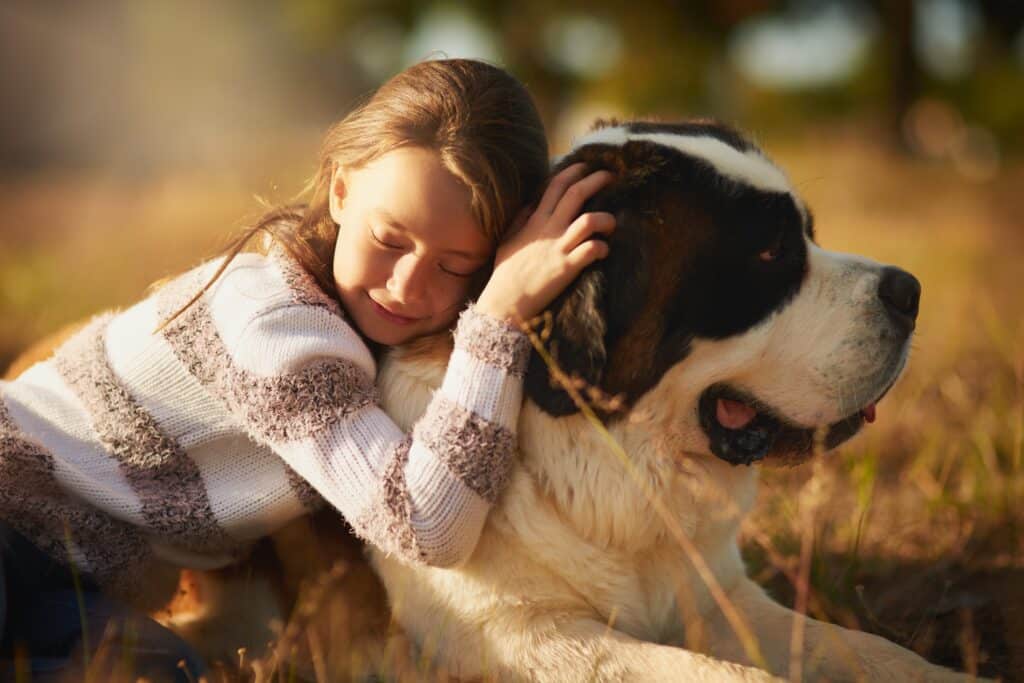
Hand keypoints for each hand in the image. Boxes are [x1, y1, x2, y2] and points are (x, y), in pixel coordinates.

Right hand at [475, 163, 615, 323]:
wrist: (505, 302)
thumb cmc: (506, 273)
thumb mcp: (508, 241)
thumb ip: (520, 220)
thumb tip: (530, 205)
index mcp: (536, 221)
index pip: (556, 186)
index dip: (574, 171)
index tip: (586, 166)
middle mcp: (549, 230)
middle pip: (577, 194)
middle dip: (597, 180)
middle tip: (611, 177)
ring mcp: (559, 248)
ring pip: (590, 220)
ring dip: (607, 218)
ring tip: (612, 223)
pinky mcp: (567, 267)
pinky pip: (592, 250)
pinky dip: (603, 248)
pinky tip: (603, 251)